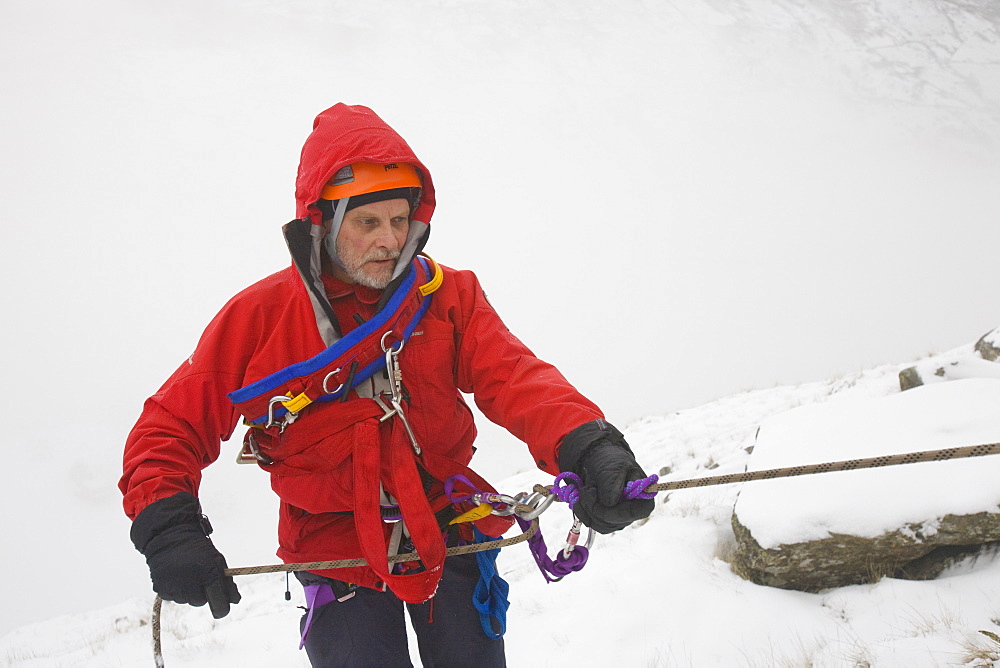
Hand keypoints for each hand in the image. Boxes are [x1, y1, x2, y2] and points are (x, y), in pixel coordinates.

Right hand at [131, 492, 240, 617]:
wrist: (169, 536)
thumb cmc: (198, 548)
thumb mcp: (217, 560)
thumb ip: (226, 582)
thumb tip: (235, 601)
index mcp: (208, 574)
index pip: (218, 602)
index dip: (222, 607)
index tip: (224, 608)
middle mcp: (190, 583)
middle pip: (201, 602)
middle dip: (204, 593)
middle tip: (201, 577)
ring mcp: (174, 588)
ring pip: (187, 600)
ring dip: (190, 592)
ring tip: (187, 573)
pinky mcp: (161, 589)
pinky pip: (173, 598)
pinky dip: (177, 590)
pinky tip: (177, 576)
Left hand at [557, 419, 654, 533]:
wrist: (600, 460)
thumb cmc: (612, 460)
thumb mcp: (614, 466)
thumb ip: (612, 483)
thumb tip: (610, 503)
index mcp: (643, 499)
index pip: (630, 514)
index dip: (610, 510)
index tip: (594, 494)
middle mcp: (633, 513)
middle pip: (612, 522)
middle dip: (593, 506)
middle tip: (586, 488)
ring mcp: (619, 519)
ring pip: (600, 525)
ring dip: (586, 509)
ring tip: (584, 490)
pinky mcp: (606, 520)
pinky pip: (592, 523)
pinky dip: (582, 512)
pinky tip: (580, 499)